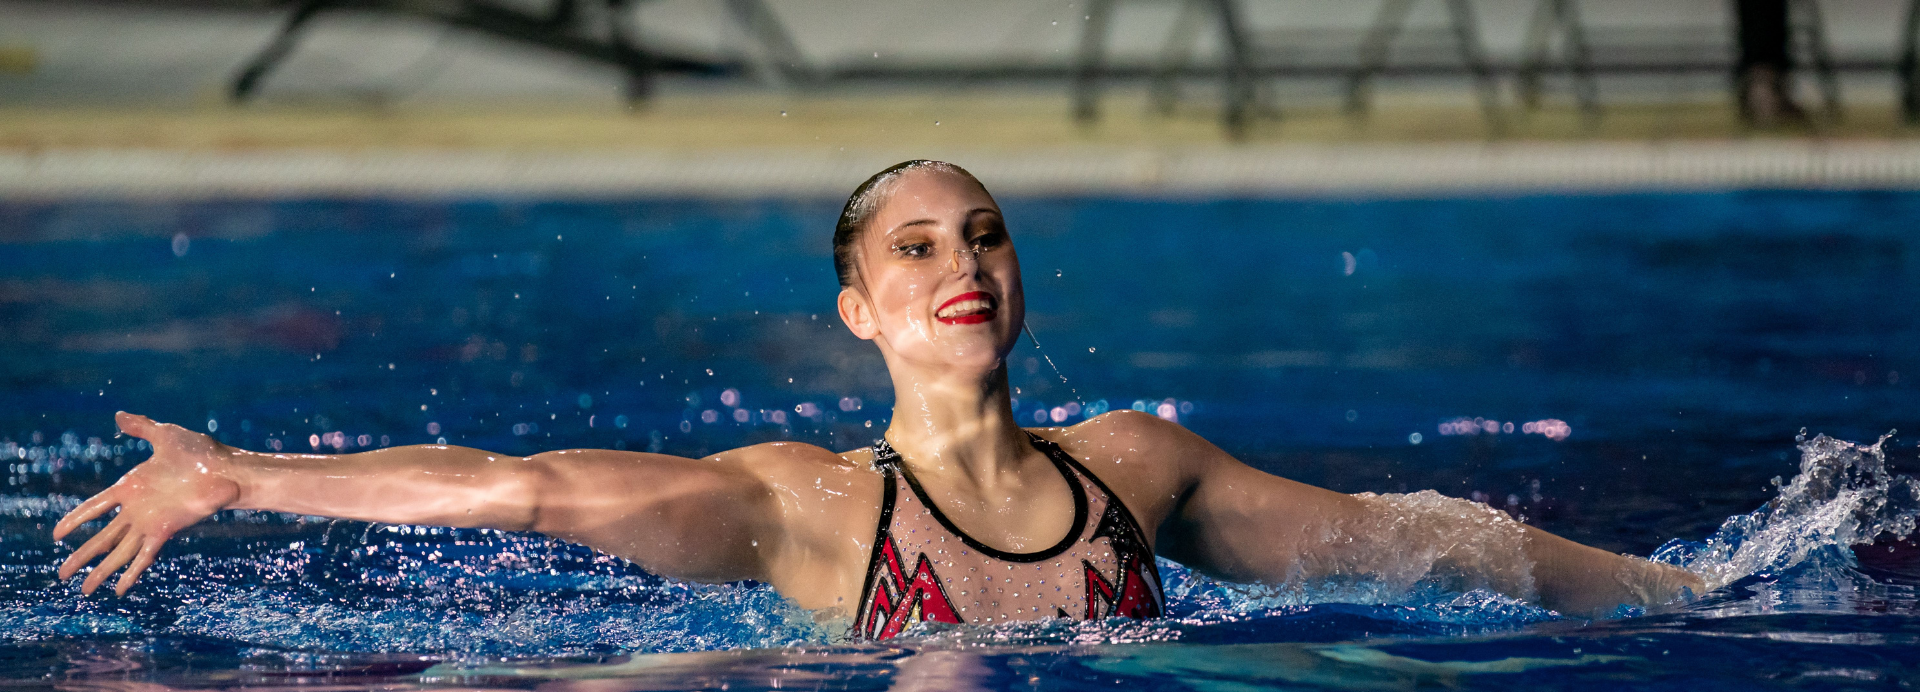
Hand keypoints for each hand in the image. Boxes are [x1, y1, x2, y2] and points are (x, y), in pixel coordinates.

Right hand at [52, 412, 242, 595]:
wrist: (227, 468)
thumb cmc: (200, 453)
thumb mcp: (165, 436)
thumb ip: (141, 427)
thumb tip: (119, 415)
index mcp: (131, 487)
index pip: (95, 507)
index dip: (76, 519)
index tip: (56, 534)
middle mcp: (137, 509)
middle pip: (101, 538)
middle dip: (81, 556)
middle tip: (62, 574)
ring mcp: (149, 522)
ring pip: (117, 552)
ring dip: (100, 571)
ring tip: (83, 590)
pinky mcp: (165, 531)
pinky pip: (143, 556)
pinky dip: (131, 573)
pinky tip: (119, 590)